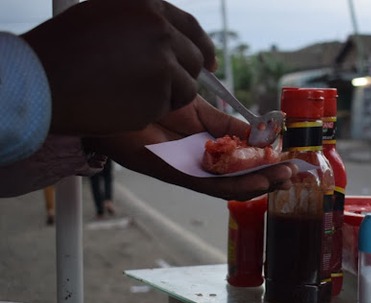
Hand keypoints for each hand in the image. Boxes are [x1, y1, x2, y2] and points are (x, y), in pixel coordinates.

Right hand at [22, 0, 215, 135]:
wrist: (44, 80)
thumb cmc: (66, 49)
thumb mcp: (106, 16)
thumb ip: (142, 24)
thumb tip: (172, 36)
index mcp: (148, 6)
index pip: (191, 28)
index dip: (203, 47)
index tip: (211, 64)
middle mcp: (161, 30)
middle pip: (195, 60)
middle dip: (183, 75)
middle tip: (162, 87)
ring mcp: (163, 63)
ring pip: (187, 88)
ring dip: (168, 96)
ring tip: (131, 93)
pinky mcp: (160, 94)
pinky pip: (168, 106)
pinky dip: (152, 109)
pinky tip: (124, 102)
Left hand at [85, 96, 295, 200]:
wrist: (117, 106)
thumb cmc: (154, 104)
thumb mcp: (200, 111)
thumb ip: (229, 126)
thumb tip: (260, 136)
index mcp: (208, 148)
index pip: (243, 160)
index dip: (267, 162)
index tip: (288, 157)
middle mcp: (202, 164)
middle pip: (242, 178)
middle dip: (270, 176)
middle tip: (292, 172)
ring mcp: (191, 172)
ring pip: (232, 187)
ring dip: (260, 184)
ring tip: (283, 177)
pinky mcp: (179, 176)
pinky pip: (214, 186)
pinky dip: (239, 186)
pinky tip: (259, 181)